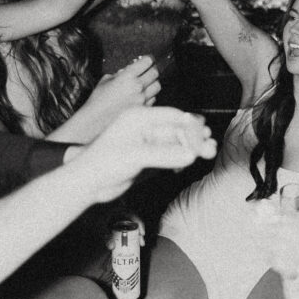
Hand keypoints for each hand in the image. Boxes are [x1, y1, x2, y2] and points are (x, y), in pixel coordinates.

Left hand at [72, 105, 216, 203]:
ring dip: (190, 148)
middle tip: (211, 147)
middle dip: (194, 138)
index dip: (191, 126)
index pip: (172, 116)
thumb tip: (191, 154)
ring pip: (174, 142)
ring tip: (208, 153)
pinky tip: (190, 161)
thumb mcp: (135, 156)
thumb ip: (164, 154)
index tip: (205, 137)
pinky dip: (180, 157)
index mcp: (138, 117)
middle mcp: (143, 127)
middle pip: (176, 129)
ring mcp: (145, 142)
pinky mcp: (145, 156)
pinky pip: (168, 153)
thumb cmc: (102, 163)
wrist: (87, 182)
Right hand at [92, 57, 161, 111]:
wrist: (96, 121)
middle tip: (147, 71)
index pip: (147, 62)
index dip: (148, 59)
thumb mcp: (105, 81)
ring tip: (145, 84)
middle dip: (151, 70)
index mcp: (127, 77)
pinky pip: (153, 98)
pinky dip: (150, 95)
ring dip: (152, 83)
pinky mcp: (143, 110)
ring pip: (157, 86)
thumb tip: (128, 71)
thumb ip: (119, 74)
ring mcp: (142, 99)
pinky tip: (141, 96)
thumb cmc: (98, 101)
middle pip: (155, 72)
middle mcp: (137, 87)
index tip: (147, 60)